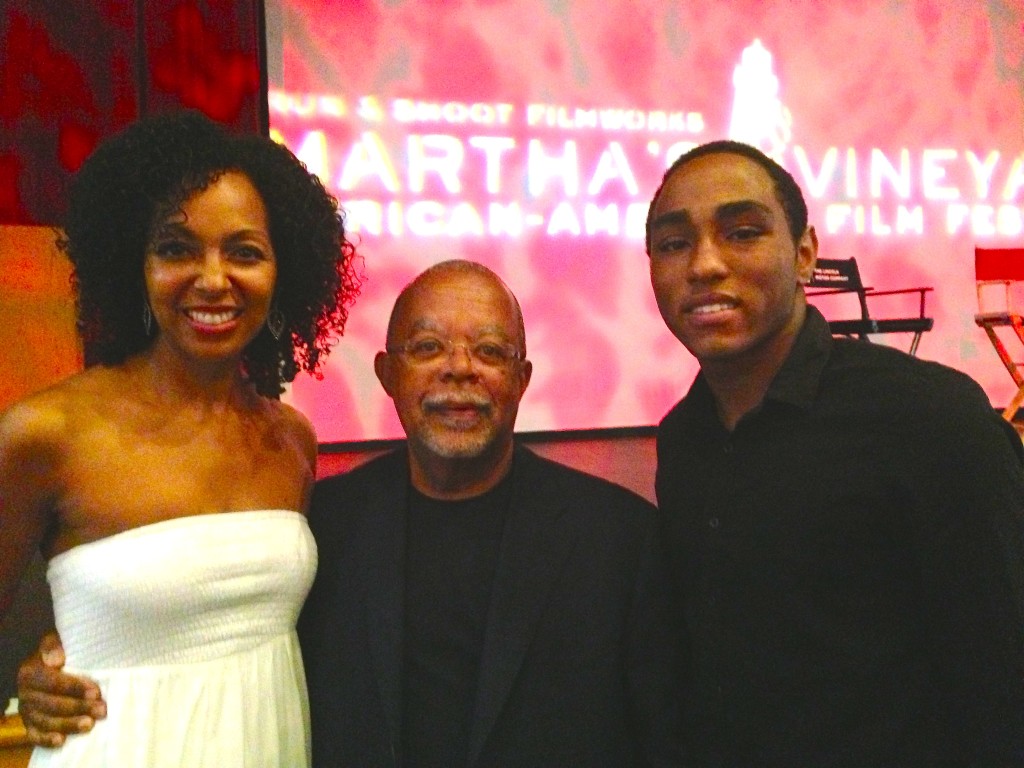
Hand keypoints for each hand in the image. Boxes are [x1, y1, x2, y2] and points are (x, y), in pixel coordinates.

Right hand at [16, 631, 105, 746]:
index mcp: (29, 673)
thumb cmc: (54, 654)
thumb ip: (52, 646)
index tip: (96, 692)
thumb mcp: (51, 642)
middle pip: (52, 704)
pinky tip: (61, 741)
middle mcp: (25, 695)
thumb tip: (57, 660)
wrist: (38, 668)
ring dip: (68, 725)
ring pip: (46, 721)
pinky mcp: (29, 725)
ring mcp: (26, 712)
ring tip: (89, 725)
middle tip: (101, 710)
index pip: (54, 682)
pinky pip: (35, 735)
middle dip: (79, 707)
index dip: (75, 688)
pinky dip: (46, 740)